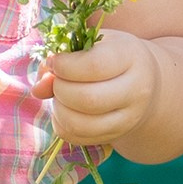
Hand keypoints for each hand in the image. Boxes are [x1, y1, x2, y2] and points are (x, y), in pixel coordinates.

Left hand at [46, 27, 164, 151]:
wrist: (144, 82)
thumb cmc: (111, 56)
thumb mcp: (92, 46)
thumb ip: (62, 61)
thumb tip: (38, 88)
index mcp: (130, 57)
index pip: (94, 66)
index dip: (65, 66)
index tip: (55, 61)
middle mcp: (136, 90)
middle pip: (87, 99)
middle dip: (60, 89)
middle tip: (57, 80)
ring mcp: (128, 118)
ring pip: (81, 124)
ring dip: (59, 109)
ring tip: (60, 96)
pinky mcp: (115, 135)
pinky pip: (77, 137)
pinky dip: (61, 124)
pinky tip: (65, 109)